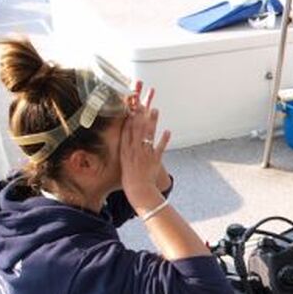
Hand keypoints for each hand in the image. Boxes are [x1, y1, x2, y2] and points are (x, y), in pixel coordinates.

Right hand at [120, 86, 171, 210]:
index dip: (128, 117)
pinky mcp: (155, 160)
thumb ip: (127, 153)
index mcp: (125, 151)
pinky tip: (168, 131)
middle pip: (137, 128)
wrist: (138, 192)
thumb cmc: (130, 180)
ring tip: (156, 110)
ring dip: (152, 122)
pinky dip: (164, 139)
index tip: (129, 105)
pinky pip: (160, 148)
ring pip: (148, 135)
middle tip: (143, 101)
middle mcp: (134, 150)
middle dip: (140, 113)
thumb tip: (127, 144)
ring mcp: (145, 154)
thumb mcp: (124, 164)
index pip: (126, 130)